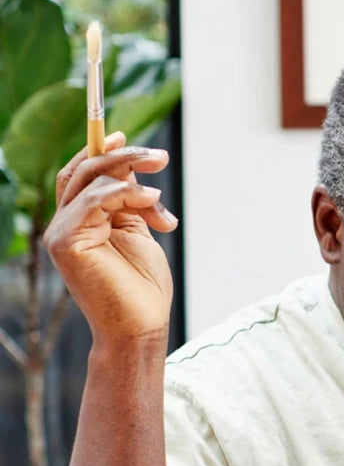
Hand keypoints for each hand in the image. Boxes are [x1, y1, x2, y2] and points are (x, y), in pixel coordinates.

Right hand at [43, 131, 177, 345]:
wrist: (140, 329)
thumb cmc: (142, 289)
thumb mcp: (138, 233)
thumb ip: (129, 201)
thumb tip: (130, 167)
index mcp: (80, 221)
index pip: (81, 176)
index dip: (101, 152)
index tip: (125, 136)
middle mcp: (65, 224)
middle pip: (83, 172)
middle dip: (122, 157)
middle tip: (159, 157)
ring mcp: (61, 232)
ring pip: (88, 182)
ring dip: (130, 177)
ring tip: (159, 196)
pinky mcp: (66, 241)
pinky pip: (92, 201)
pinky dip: (123, 193)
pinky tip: (150, 201)